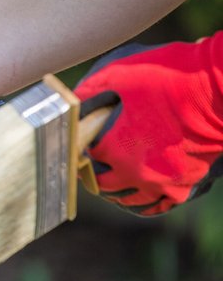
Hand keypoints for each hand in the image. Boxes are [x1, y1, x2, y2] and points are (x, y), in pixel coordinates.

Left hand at [75, 32, 222, 215]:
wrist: (217, 88)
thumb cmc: (168, 77)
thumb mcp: (119, 74)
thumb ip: (89, 91)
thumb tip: (72, 104)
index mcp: (112, 147)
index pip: (81, 156)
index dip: (78, 148)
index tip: (77, 143)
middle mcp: (133, 171)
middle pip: (101, 183)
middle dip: (92, 173)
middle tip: (90, 165)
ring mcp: (159, 182)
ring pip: (127, 199)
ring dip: (116, 190)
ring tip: (112, 180)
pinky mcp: (183, 185)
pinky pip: (158, 205)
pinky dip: (146, 202)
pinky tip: (139, 194)